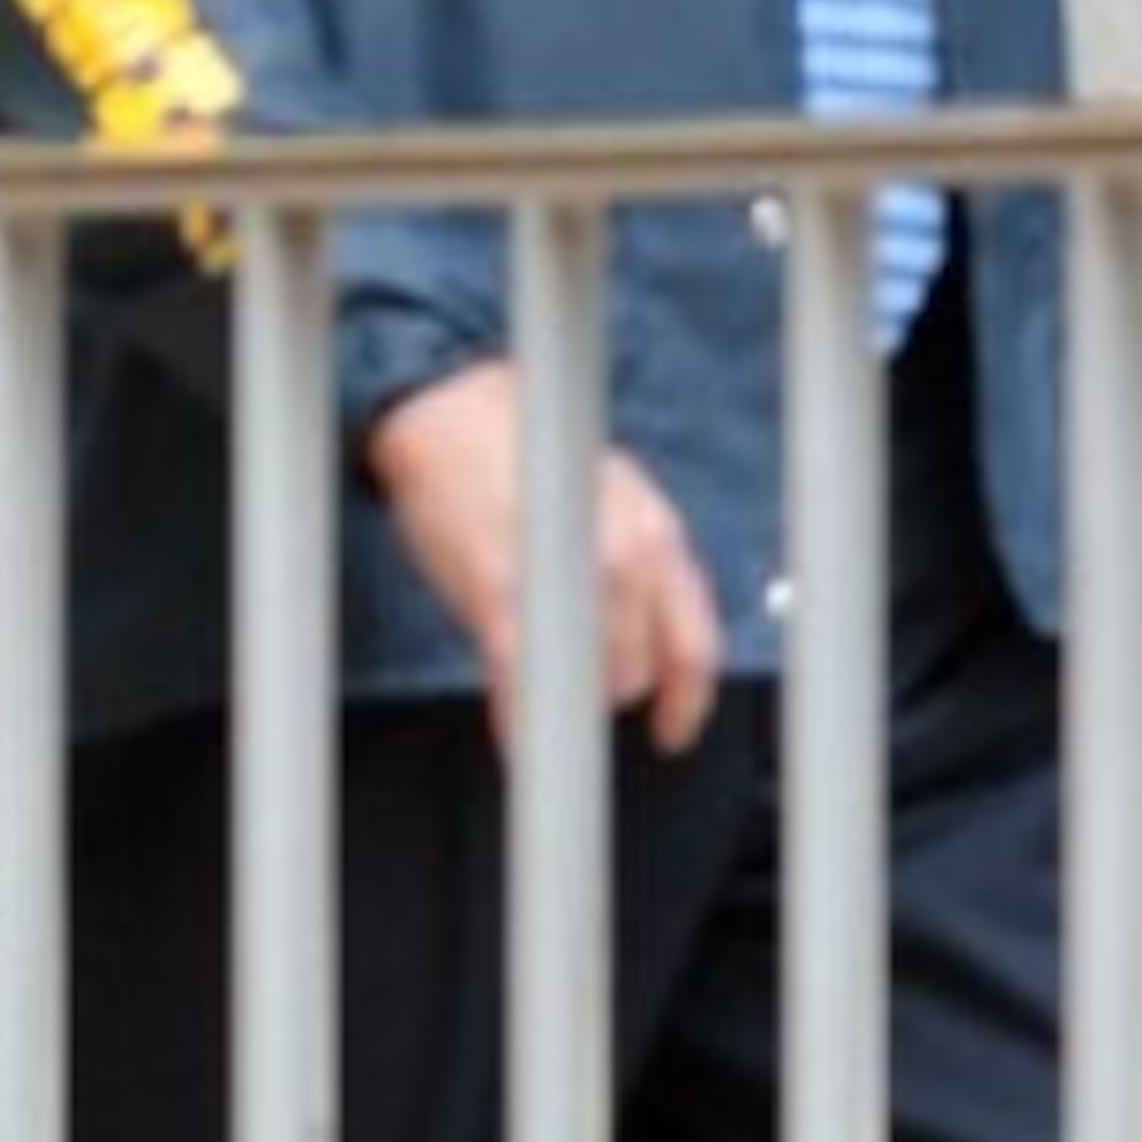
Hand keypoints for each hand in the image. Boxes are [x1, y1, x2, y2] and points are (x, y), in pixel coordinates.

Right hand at [361, 359, 721, 754]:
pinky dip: (522, 719)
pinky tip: (514, 730)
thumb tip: (651, 628)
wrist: (447, 411)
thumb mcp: (612, 496)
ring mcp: (567, 576)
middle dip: (610, 686)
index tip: (673, 728)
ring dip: (566, 694)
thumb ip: (641, 561)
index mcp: (656, 532)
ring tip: (536, 675)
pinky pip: (527, 682)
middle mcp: (624, 556)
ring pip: (588, 684)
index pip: (694, 645)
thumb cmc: (520, 451)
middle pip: (638, 671)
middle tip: (575, 678)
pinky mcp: (503, 592)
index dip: (687, 702)